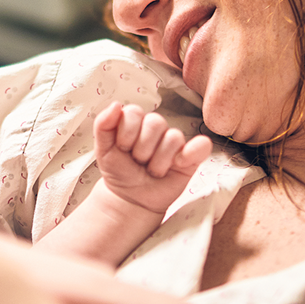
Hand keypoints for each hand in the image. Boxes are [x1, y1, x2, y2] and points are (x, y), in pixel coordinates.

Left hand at [94, 102, 211, 212]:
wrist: (131, 198)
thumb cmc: (119, 171)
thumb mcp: (103, 149)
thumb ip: (103, 125)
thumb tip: (116, 105)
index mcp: (136, 121)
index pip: (135, 112)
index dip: (127, 133)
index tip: (122, 149)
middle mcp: (157, 128)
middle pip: (155, 123)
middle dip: (142, 149)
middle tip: (138, 162)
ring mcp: (175, 143)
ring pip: (173, 137)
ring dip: (158, 161)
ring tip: (151, 170)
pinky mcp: (191, 158)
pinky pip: (201, 146)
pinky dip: (193, 152)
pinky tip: (179, 163)